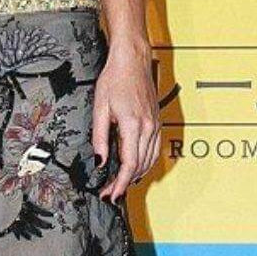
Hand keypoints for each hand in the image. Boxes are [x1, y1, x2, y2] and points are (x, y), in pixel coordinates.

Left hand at [92, 38, 159, 203]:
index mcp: (133, 124)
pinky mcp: (157, 122)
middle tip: (109, 192)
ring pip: (150, 161)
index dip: (119, 182)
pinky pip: (154, 150)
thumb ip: (99, 137)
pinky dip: (145, 163)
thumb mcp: (100, 107)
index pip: (129, 164)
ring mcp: (155, 125)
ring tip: (119, 183)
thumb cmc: (115, 79)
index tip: (110, 194)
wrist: (133, 61)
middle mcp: (148, 127)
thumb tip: (99, 160)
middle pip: (140, 166)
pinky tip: (134, 166)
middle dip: (124, 183)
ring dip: (136, 175)